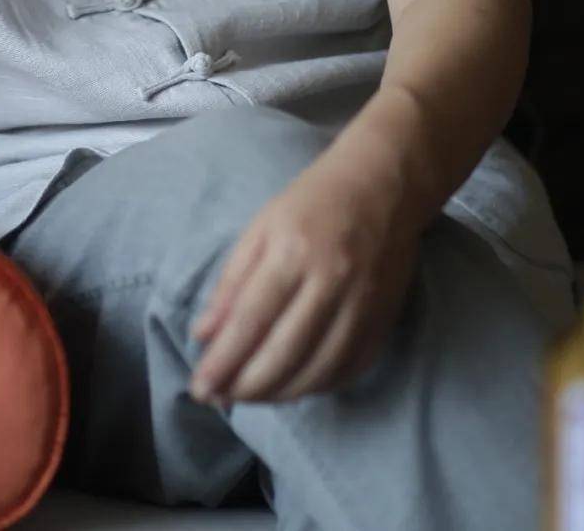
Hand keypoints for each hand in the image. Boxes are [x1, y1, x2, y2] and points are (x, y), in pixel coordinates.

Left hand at [187, 152, 421, 404]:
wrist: (383, 185)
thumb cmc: (312, 200)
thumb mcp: (260, 227)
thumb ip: (231, 282)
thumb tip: (203, 335)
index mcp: (293, 251)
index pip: (251, 320)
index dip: (223, 361)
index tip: (199, 388)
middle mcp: (332, 281)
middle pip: (283, 353)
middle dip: (245, 386)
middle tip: (218, 398)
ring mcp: (363, 304)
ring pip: (317, 371)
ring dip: (278, 395)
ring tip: (247, 398)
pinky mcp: (384, 319)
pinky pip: (349, 370)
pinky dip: (317, 387)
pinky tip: (292, 389)